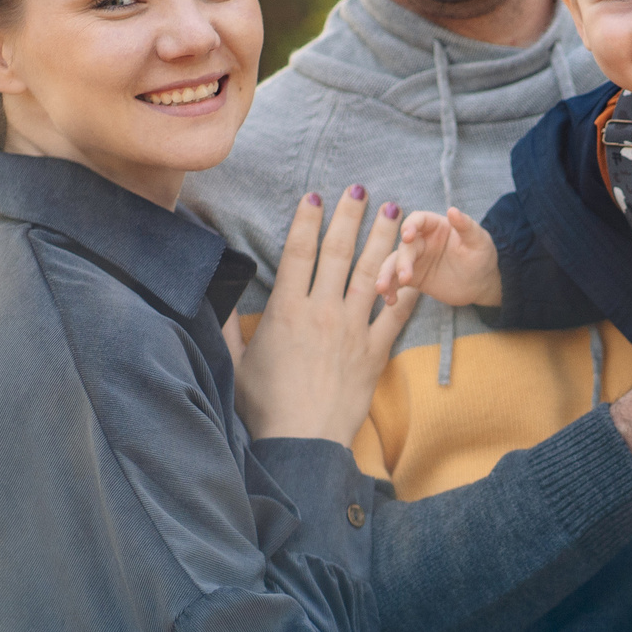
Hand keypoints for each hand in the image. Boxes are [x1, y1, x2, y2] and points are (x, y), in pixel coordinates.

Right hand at [234, 186, 418, 445]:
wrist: (302, 442)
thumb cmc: (264, 407)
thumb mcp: (235, 363)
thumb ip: (228, 325)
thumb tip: (214, 295)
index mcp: (285, 311)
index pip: (298, 253)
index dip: (307, 220)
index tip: (315, 196)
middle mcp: (321, 312)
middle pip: (338, 252)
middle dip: (349, 216)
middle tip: (359, 189)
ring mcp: (351, 330)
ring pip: (371, 272)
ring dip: (384, 238)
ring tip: (394, 212)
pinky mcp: (375, 352)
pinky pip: (396, 314)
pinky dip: (408, 289)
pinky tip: (417, 267)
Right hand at [374, 205, 501, 308]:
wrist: (481, 283)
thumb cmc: (482, 256)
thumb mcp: (479, 241)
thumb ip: (466, 226)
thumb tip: (453, 210)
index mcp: (436, 226)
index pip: (418, 220)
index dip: (410, 225)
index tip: (406, 236)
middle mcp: (421, 240)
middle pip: (404, 246)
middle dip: (401, 261)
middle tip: (405, 277)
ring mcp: (415, 260)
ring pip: (394, 264)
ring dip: (386, 275)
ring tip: (383, 289)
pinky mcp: (413, 278)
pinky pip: (396, 282)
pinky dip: (390, 290)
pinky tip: (390, 301)